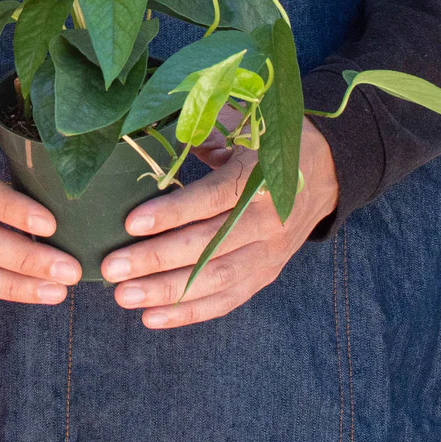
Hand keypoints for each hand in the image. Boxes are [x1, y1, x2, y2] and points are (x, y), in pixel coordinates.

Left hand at [100, 106, 338, 327]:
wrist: (328, 171)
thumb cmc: (273, 141)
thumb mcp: (248, 124)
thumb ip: (208, 130)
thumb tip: (168, 141)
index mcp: (261, 178)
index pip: (213, 199)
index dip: (173, 212)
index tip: (131, 223)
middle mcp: (268, 220)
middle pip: (208, 246)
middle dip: (156, 260)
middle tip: (112, 268)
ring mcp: (270, 252)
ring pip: (215, 279)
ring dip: (167, 292)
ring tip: (124, 296)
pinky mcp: (267, 273)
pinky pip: (228, 299)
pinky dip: (191, 312)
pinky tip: (153, 317)